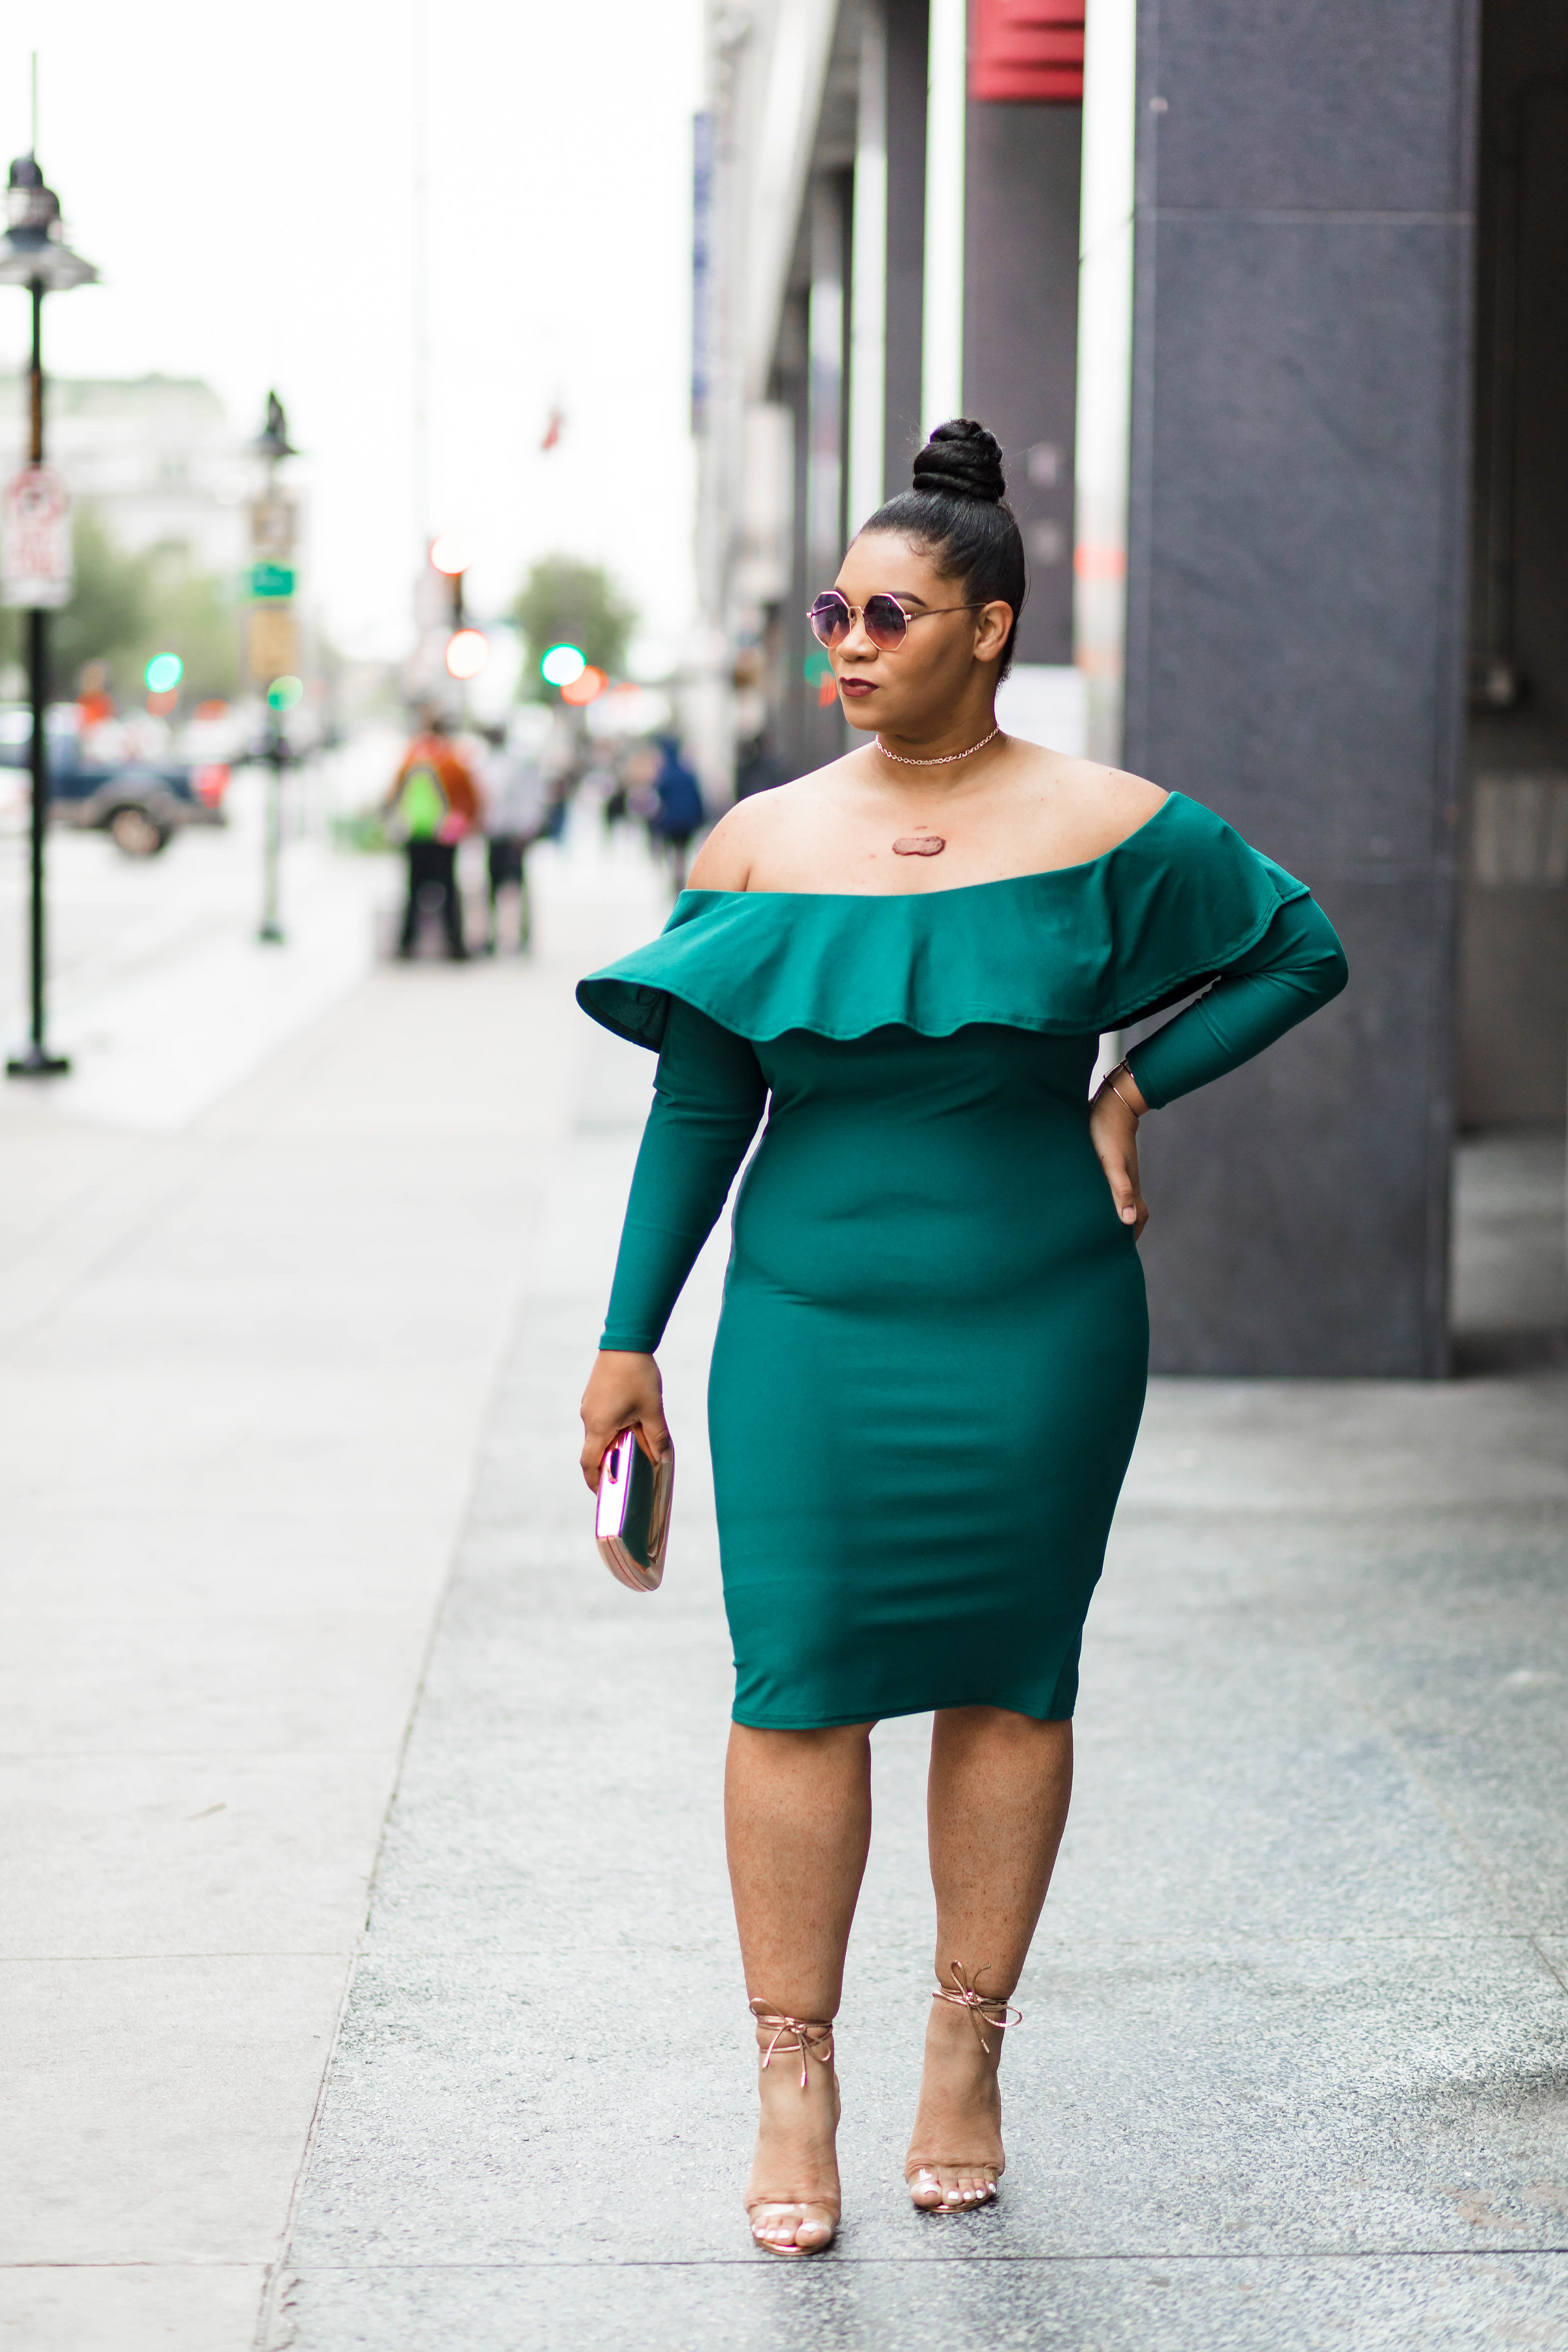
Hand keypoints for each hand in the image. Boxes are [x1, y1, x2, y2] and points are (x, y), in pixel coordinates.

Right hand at [580, 1350, 671, 1492]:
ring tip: (636, 1444)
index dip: (595, 1481)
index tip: (604, 1493)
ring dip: (613, 1442)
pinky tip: (631, 1421)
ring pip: (599, 1432)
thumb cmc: (638, 1376)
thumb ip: (657, 1437)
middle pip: (595, 1449)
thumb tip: (662, 1459)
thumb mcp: (652, 1410)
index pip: (589, 1463)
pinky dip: (612, 1427)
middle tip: (628, 1472)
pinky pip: (600, 1418)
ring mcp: (589, 1405)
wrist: (625, 1342)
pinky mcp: (594, 1394)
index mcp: (599, 1426)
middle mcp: (589, 1418)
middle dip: (610, 1462)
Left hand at [1089, 1069, 1149, 1239]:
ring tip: (1097, 1230)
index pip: (1135, 1220)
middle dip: (1121, 1232)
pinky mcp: (1111, 1165)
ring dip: (1112, 1216)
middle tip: (1106, 1248)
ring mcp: (1120, 1174)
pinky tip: (1091, 1202)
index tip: (1117, 1255)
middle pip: (1129, 1214)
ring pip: (1120, 1201)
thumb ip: (1119, 1190)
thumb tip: (1127, 1221)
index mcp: (1128, 1188)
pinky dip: (1105, 1200)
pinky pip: (1111, 1189)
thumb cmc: (1106, 1133)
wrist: (1110, 1105)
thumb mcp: (1111, 1164)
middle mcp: (1126, 1183)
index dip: (1129, 1238)